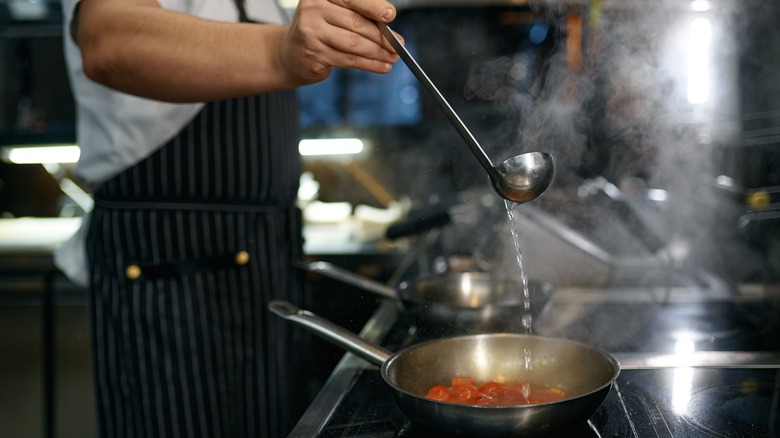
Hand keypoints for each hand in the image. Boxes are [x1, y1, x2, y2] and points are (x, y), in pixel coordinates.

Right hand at [279, 0, 401, 84]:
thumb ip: (358, 13)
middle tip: (399, 45)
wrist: (290, 53)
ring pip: (354, 44)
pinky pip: (349, 60)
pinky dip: (369, 64)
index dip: (373, 6)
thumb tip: (388, 21)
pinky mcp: (314, 54)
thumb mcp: (335, 13)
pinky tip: (382, 66)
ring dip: (378, 53)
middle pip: (356, 23)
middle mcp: (313, 9)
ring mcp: (311, 32)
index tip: (390, 15)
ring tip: (393, 57)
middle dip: (382, 36)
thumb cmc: (319, 29)